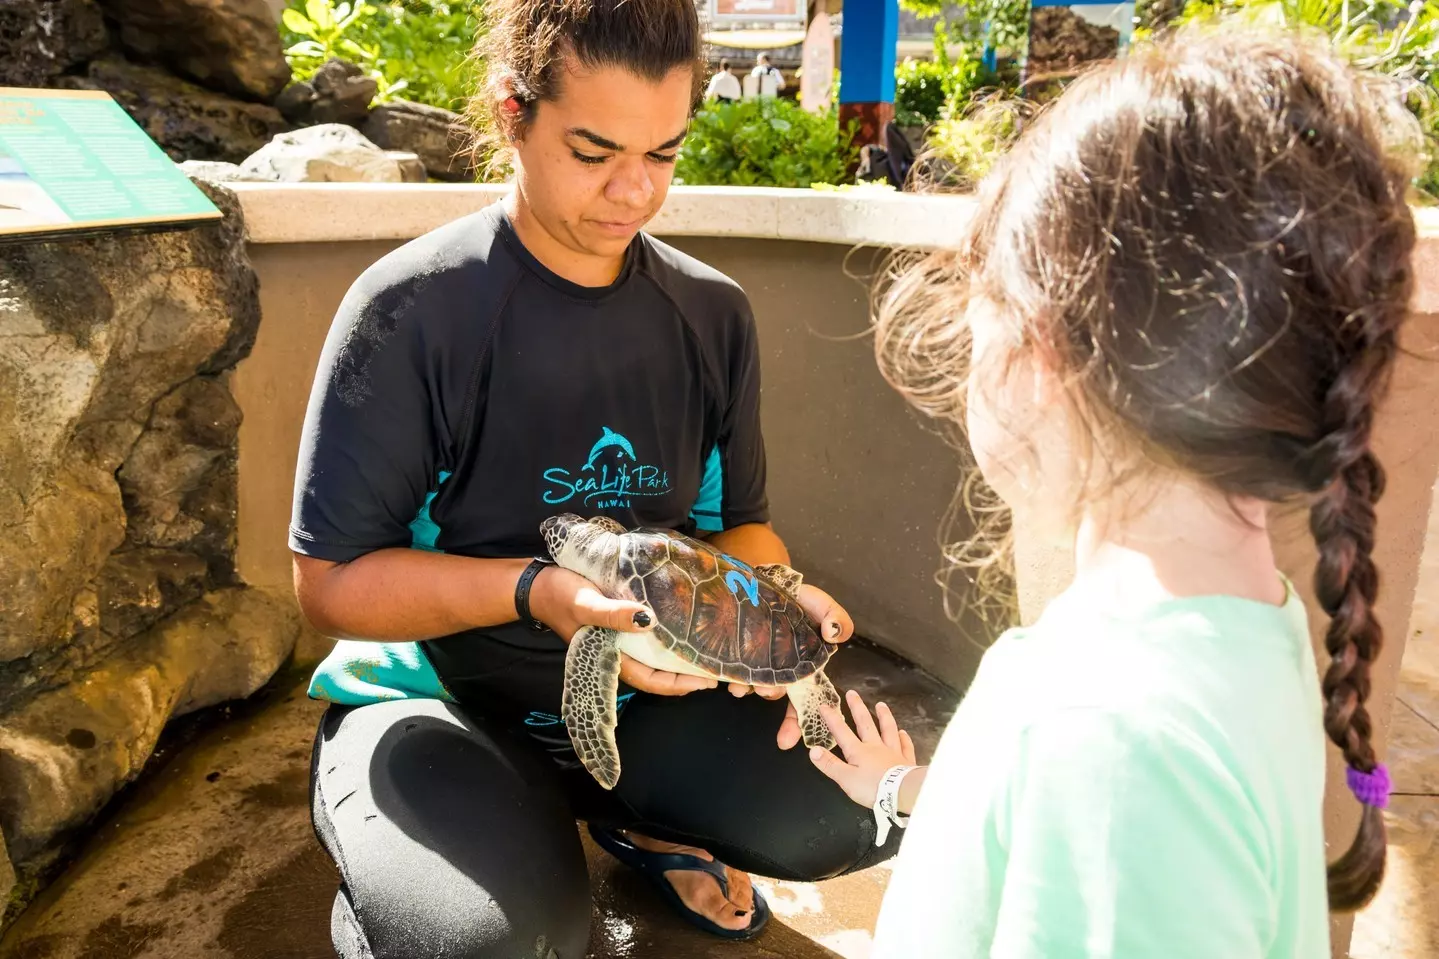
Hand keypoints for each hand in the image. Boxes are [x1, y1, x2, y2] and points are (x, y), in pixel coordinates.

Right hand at [530, 566, 716, 696]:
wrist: (539, 585)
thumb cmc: (562, 595)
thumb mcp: (587, 603)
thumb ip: (613, 613)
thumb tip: (647, 620)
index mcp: (609, 656)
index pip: (651, 680)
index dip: (679, 684)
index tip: (706, 680)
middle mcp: (617, 654)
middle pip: (657, 673)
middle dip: (685, 674)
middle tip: (717, 667)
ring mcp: (618, 642)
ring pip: (655, 659)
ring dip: (679, 659)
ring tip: (706, 652)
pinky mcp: (618, 627)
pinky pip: (648, 642)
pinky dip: (667, 641)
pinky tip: (682, 631)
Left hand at [729, 583, 854, 747]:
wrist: (767, 578)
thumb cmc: (800, 597)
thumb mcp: (824, 605)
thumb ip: (838, 619)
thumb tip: (834, 634)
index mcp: (805, 664)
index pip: (806, 700)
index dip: (800, 724)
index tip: (787, 742)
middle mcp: (782, 667)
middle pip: (777, 693)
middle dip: (768, 695)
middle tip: (761, 691)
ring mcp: (759, 660)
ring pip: (753, 684)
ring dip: (746, 688)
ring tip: (737, 685)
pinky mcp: (739, 650)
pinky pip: (734, 671)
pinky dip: (731, 676)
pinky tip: (727, 674)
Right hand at [808, 690, 917, 807]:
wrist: (902, 792)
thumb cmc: (872, 788)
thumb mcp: (845, 779)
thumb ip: (829, 764)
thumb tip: (813, 750)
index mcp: (858, 751)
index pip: (841, 731)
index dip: (831, 718)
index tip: (824, 705)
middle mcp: (875, 747)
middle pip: (865, 723)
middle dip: (857, 708)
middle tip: (852, 693)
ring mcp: (892, 752)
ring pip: (888, 729)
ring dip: (884, 716)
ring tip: (881, 705)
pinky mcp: (906, 761)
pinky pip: (905, 746)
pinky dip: (904, 738)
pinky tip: (903, 732)